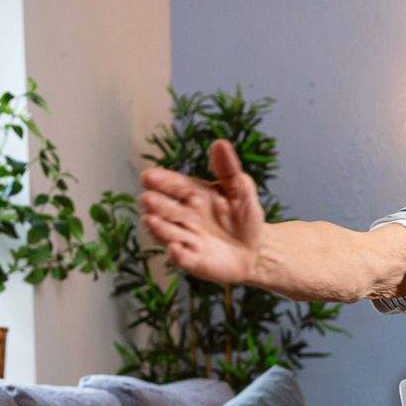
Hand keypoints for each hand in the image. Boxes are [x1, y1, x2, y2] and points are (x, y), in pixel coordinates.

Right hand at [138, 138, 263, 284]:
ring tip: (151, 221)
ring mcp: (187, 239)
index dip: (161, 181)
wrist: (257, 250)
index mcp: (194, 194)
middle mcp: (185, 216)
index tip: (148, 177)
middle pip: (166, 209)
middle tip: (148, 199)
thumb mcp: (242, 190)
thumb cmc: (245, 217)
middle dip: (156, 204)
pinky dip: (178, 255)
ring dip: (159, 228)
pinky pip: (183, 259)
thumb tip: (220, 143)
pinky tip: (175, 249)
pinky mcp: (194, 261)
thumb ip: (229, 170)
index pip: (174, 185)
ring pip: (168, 233)